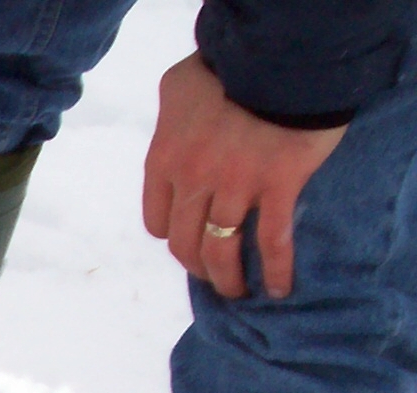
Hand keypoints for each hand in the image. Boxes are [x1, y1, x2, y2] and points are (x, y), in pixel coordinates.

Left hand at [143, 54, 345, 298]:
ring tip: (238, 291)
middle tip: (212, 276)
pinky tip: (278, 288)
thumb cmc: (227, 66)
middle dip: (197, 267)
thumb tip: (174, 126)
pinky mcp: (277, 186)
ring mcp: (235, 187)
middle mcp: (193, 181)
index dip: (173, 235)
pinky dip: (275, 270)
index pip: (158, 221)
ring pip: (223, 250)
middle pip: (186, 244)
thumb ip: (171, 117)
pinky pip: (273, 241)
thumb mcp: (179, 88)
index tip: (187, 240)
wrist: (280, 56)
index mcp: (165, 161)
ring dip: (228, 278)